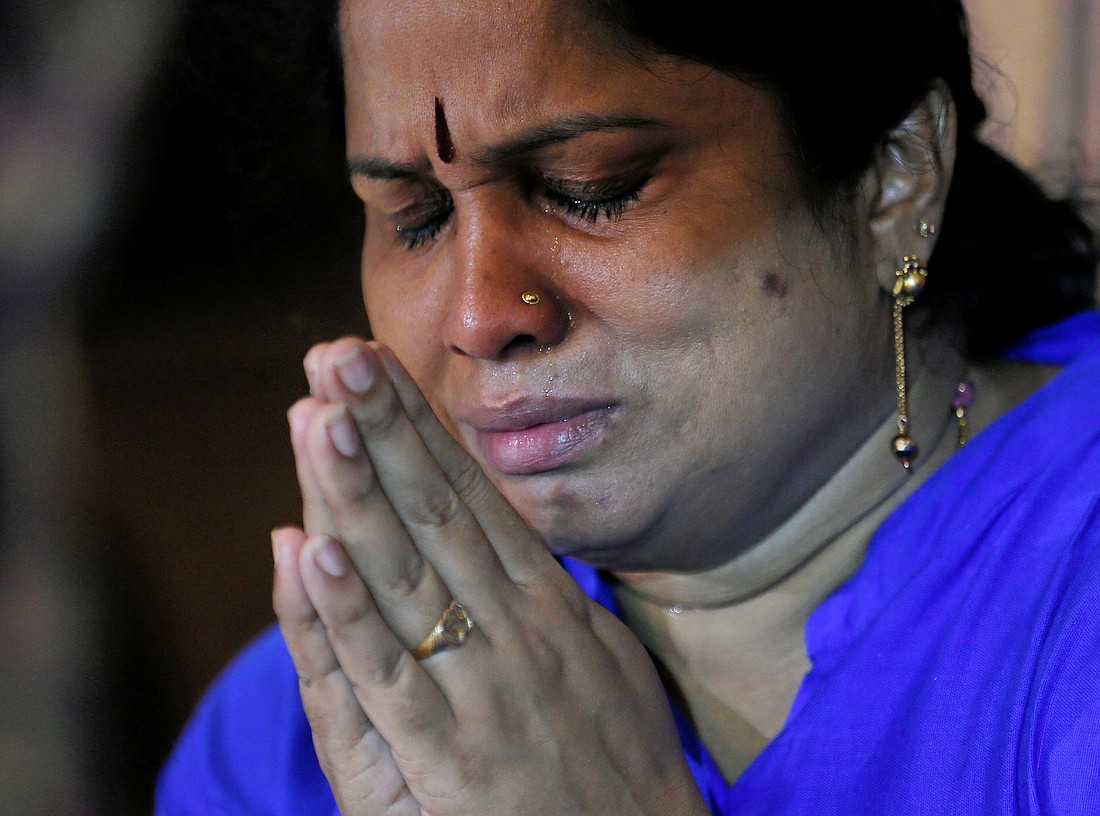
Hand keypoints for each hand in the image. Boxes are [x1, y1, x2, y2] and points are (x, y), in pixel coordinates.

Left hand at [272, 336, 707, 814]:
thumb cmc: (622, 763)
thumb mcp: (600, 657)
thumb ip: (550, 593)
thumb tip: (509, 537)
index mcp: (548, 602)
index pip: (473, 496)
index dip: (420, 428)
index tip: (378, 366)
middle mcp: (517, 627)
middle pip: (436, 512)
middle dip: (384, 429)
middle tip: (338, 355)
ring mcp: (486, 687)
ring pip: (408, 573)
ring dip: (359, 491)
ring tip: (318, 416)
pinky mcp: (452, 757)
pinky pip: (391, 674)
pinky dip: (349, 613)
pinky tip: (311, 550)